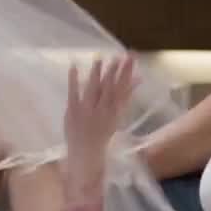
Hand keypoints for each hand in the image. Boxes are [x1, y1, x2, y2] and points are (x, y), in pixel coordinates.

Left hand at [63, 54, 135, 175]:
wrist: (86, 155)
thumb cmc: (103, 134)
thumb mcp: (118, 115)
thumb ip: (126, 96)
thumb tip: (138, 79)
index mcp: (114, 111)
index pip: (122, 88)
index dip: (127, 73)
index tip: (130, 58)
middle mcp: (102, 110)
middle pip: (110, 88)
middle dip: (116, 70)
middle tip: (121, 55)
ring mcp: (87, 111)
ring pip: (94, 90)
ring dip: (97, 74)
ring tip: (100, 58)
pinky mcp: (72, 111)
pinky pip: (72, 94)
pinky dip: (73, 80)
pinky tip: (74, 67)